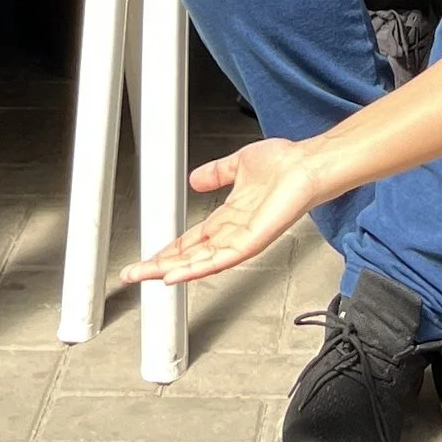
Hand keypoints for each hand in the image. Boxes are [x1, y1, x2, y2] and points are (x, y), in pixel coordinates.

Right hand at [121, 137, 319, 289]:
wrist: (308, 164)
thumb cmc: (285, 164)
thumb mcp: (238, 165)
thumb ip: (216, 173)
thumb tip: (195, 178)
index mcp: (228, 217)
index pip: (191, 240)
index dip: (168, 249)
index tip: (147, 258)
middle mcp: (232, 233)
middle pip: (189, 255)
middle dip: (159, 265)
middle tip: (133, 274)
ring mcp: (241, 240)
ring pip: (198, 262)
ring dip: (169, 270)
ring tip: (145, 277)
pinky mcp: (251, 243)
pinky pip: (219, 260)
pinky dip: (195, 269)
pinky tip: (176, 275)